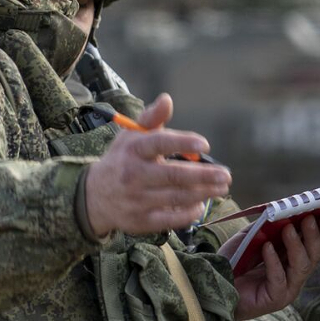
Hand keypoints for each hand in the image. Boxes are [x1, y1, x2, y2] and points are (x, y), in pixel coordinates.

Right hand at [85, 94, 231, 237]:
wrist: (93, 196)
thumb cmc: (122, 159)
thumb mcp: (131, 135)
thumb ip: (152, 118)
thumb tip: (167, 99)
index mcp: (133, 150)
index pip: (159, 143)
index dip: (183, 142)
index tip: (205, 144)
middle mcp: (133, 175)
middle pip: (173, 175)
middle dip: (204, 175)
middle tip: (226, 175)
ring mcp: (136, 200)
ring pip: (176, 197)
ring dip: (203, 193)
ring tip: (221, 188)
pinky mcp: (140, 221)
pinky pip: (168, 219)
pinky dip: (187, 213)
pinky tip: (201, 205)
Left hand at [220, 213, 319, 320]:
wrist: (214, 282)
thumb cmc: (235, 260)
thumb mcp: (254, 237)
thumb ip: (269, 226)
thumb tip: (285, 208)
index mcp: (293, 259)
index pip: (315, 245)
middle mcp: (295, 275)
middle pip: (314, 256)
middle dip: (313, 235)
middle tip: (309, 218)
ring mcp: (287, 289)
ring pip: (302, 267)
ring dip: (297, 245)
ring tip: (288, 229)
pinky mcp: (275, 299)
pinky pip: (279, 279)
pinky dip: (274, 261)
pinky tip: (267, 247)